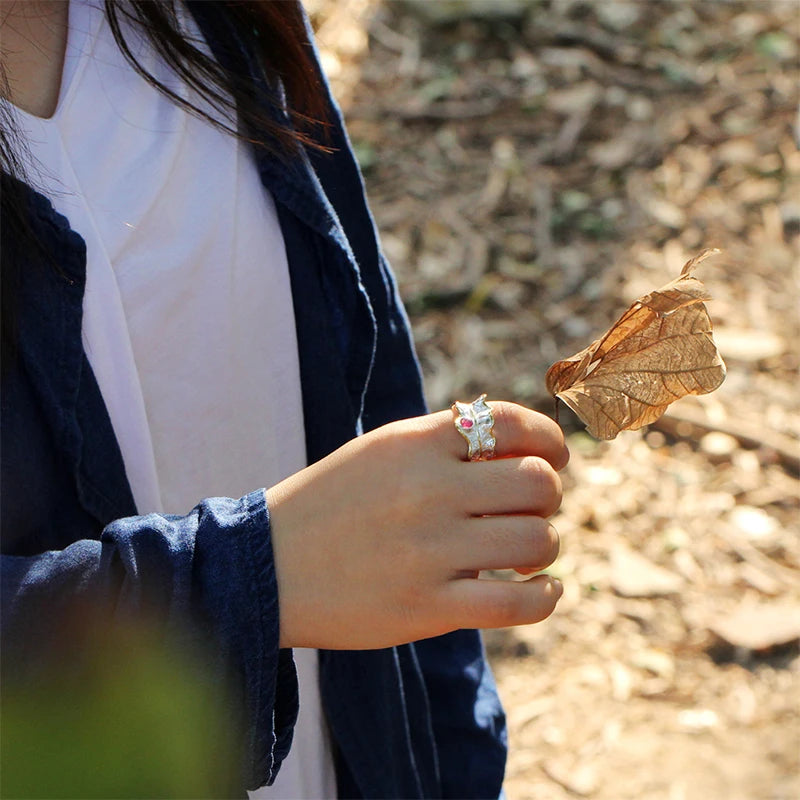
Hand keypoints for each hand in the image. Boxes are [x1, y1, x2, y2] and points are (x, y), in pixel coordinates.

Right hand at [267, 401, 568, 649]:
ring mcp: (429, 551)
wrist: (268, 565)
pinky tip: (542, 589)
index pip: (514, 423)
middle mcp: (428, 490)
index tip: (555, 458)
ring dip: (545, 546)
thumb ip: (445, 441)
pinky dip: (546, 597)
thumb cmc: (332, 502)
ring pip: (537, 541)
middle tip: (529, 510)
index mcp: (416, 443)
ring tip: (526, 553)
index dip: (550, 440)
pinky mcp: (427, 608)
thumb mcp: (382, 450)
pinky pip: (518, 605)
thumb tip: (522, 446)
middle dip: (548, 497)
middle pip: (539, 484)